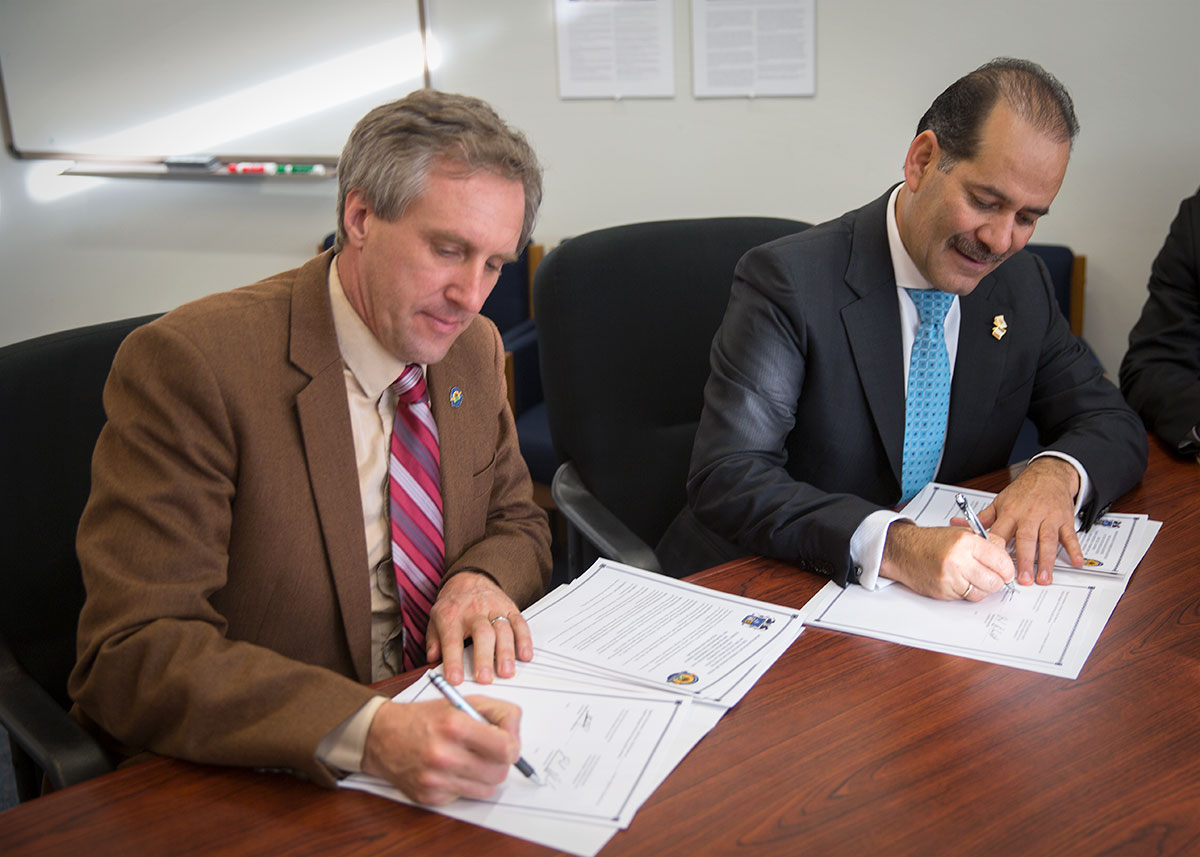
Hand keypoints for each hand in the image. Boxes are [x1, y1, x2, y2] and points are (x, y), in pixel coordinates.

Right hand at [361, 696, 520, 804]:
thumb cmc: (422, 717)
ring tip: (471, 759)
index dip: (512, 744)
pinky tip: (452, 769)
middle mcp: (445, 755)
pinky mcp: (430, 797)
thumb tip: (516, 732)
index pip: (506, 748)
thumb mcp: (460, 701)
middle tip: (489, 750)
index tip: (506, 740)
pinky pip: (465, 796)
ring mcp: (436, 780)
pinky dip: (465, 784)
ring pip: (487, 789)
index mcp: (455, 726)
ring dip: (485, 775)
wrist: (381, 736)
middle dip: (500, 761)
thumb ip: (495, 712)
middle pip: (500, 772)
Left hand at [426, 571, 532, 683]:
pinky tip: (524, 656)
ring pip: (503, 629)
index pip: (451, 640)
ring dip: (506, 652)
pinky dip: (524, 640)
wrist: (468, 579)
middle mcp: (474, 612)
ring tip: (506, 672)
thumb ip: (434, 643)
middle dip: (483, 657)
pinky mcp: (510, 608)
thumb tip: (432, 662)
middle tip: (484, 678)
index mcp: (451, 616)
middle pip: (481, 633)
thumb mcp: (434, 620)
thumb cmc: (453, 606)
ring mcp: (494, 609)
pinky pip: (520, 623)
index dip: (453, 661)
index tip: (456, 679)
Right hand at [880, 520, 1013, 599]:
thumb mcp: (962, 532)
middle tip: (993, 576)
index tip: (1006, 570)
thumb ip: (987, 542)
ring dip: (982, 588)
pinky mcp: (943, 591)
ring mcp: (950, 578)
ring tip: (974, 578)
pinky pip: (966, 598)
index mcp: (966, 541)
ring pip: (982, 593)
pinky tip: (960, 581)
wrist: (903, 550)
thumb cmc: (931, 541)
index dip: (1007, 568)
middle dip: (997, 581)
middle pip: (995, 581)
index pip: (1001, 561)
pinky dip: (967, 592)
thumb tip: (1006, 556)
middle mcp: (958, 559)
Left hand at [977, 457, 1083, 585]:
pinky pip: (1070, 536)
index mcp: (1010, 513)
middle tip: (1023, 579)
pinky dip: (1075, 549)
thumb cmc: (1022, 492)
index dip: (997, 550)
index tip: (993, 567)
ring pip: (1048, 540)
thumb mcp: (999, 502)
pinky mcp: (1064, 520)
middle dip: (1024, 560)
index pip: (1001, 533)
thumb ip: (980, 518)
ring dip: (1046, 561)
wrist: (1048, 474)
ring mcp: (1048, 518)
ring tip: (1044, 578)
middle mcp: (1029, 515)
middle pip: (1026, 539)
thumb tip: (956, 524)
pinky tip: (1076, 562)